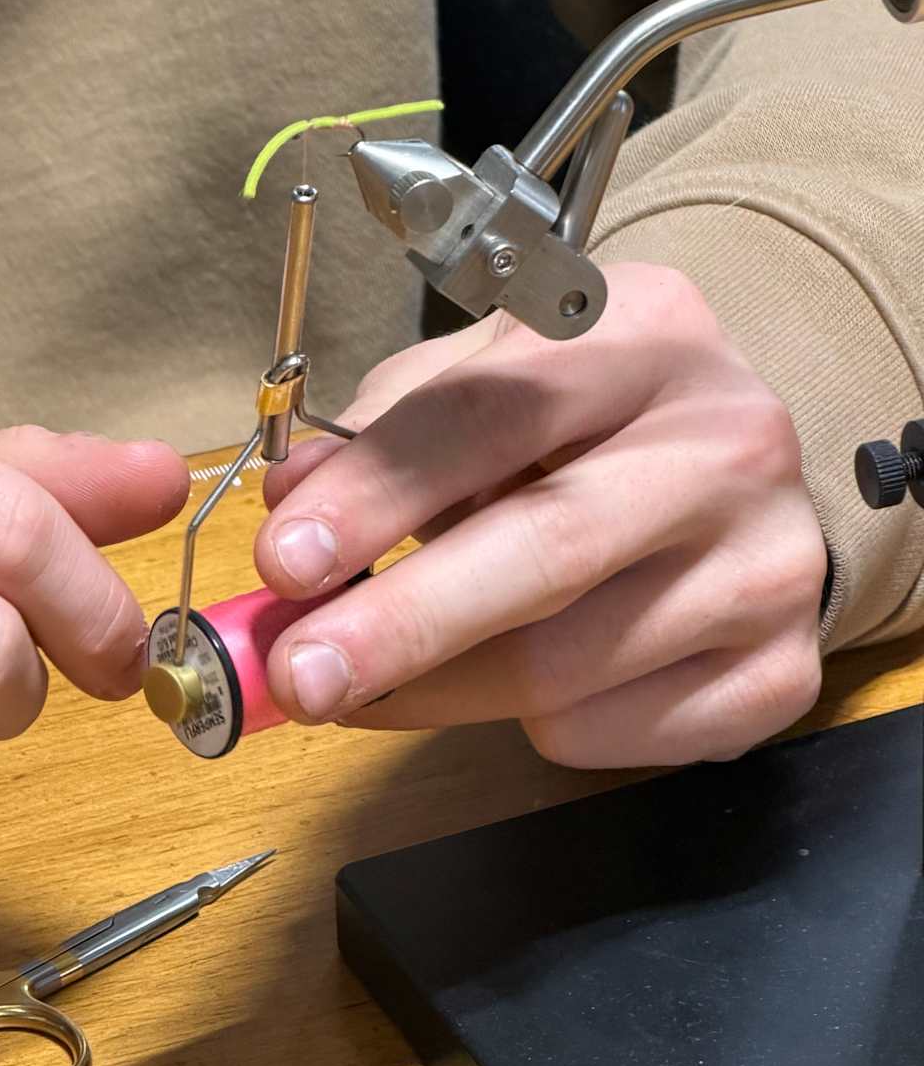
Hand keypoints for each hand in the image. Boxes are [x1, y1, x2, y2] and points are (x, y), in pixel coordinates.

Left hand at [256, 263, 826, 768]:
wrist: (736, 482)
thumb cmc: (587, 425)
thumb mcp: (491, 378)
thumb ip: (390, 428)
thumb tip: (293, 504)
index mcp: (648, 334)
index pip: (495, 413)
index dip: (378, 493)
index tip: (284, 560)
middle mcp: (730, 443)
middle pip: (547, 549)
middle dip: (402, 624)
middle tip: (299, 677)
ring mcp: (770, 566)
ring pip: (563, 667)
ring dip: (437, 690)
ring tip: (373, 681)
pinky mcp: (781, 674)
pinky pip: (608, 731)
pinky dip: (533, 725)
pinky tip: (524, 681)